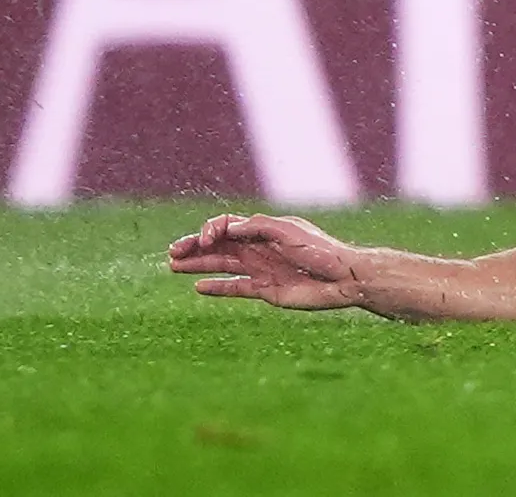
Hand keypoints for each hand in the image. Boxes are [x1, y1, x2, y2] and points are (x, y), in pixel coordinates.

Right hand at [167, 214, 367, 309]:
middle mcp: (259, 247)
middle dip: (195, 247)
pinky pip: (235, 287)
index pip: (228, 226)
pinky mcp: (265, 289)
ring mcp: (261, 268)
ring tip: (174, 266)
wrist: (343, 279)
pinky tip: (199, 287)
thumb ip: (259, 227)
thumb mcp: (290, 232)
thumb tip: (229, 228)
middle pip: (220, 245)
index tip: (205, 240)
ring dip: (199, 265)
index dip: (212, 230)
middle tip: (172, 253)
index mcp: (264, 230)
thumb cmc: (320, 251)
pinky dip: (217, 287)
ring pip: (222, 265)